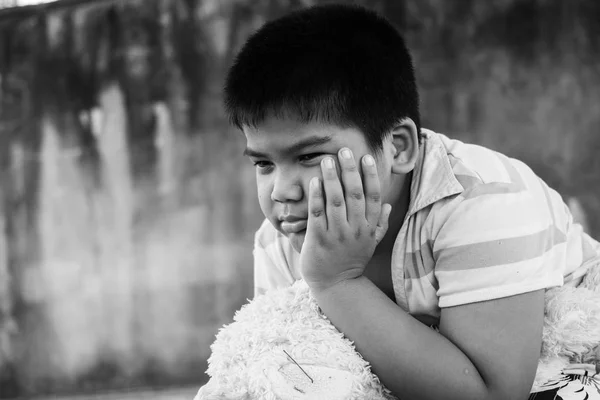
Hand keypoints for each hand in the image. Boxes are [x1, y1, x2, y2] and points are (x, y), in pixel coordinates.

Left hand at [299, 148, 391, 291]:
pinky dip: (316, 196)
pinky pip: (317, 213)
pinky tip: (314, 181)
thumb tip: (386, 205)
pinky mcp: (318, 239)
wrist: (336, 284)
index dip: (370, 176)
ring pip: (336, 201)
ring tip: (327, 160)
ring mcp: (337, 234)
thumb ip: (379, 224)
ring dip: (332, 178)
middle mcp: (355, 229)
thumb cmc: (351, 260)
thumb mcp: (370, 244)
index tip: (365, 157)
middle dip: (350, 170)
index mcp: (369, 228)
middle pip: (355, 194)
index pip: (372, 197)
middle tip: (344, 150)